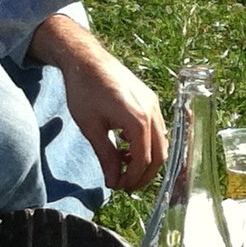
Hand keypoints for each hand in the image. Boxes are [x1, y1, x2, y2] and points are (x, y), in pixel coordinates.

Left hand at [34, 17, 165, 189]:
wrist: (86, 60)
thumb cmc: (84, 91)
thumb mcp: (91, 128)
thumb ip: (106, 156)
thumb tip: (114, 182)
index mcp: (137, 120)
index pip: (143, 160)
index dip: (132, 178)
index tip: (118, 187)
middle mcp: (151, 112)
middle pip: (159, 155)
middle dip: (144, 174)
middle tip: (125, 184)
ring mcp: (153, 105)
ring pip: (161, 142)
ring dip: (146, 159)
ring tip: (124, 165)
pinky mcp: (150, 100)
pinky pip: (157, 129)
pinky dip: (146, 143)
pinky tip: (126, 146)